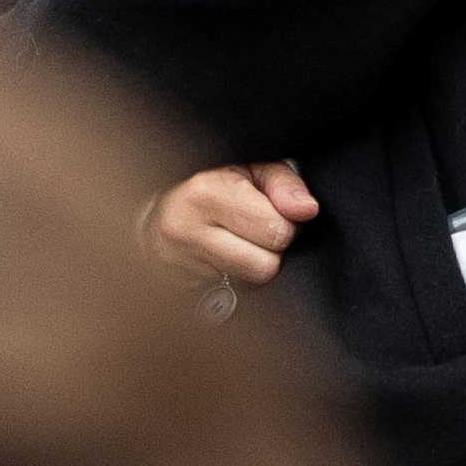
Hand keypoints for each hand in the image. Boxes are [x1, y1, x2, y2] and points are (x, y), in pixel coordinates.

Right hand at [148, 160, 316, 289]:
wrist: (158, 212)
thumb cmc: (213, 185)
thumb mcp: (250, 168)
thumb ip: (284, 183)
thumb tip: (307, 209)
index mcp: (205, 193)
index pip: (276, 230)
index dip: (287, 222)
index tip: (273, 210)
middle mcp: (187, 231)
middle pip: (266, 266)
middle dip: (272, 249)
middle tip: (258, 229)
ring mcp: (180, 266)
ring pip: (252, 286)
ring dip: (257, 265)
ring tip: (244, 243)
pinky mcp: (181, 290)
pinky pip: (234, 297)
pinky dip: (239, 279)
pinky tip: (229, 257)